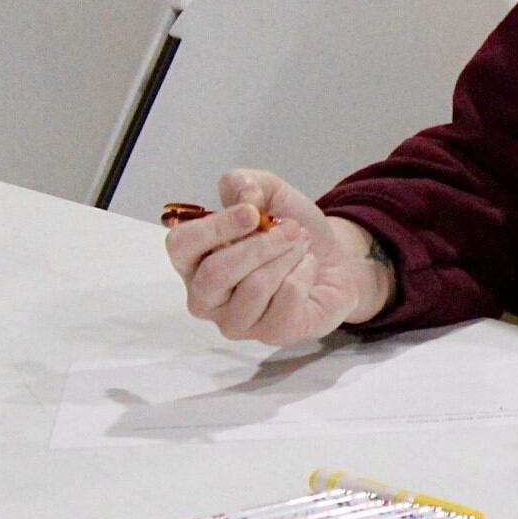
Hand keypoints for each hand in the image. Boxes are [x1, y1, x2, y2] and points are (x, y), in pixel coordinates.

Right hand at [165, 169, 392, 345]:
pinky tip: (307, 270)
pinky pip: (287, 298)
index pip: (181, 246)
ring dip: (287, 256)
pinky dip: (305, 273)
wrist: (336, 260)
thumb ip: (247, 183)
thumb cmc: (291, 231)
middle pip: (217, 273)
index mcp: (194, 260)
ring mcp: (236, 321)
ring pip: (255, 287)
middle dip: (261, 244)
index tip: (252, 212)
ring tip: (301, 246)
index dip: (215, 227)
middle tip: (292, 228)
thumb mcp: (270, 193)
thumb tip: (243, 196)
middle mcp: (206, 296)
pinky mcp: (270, 334)